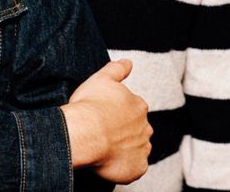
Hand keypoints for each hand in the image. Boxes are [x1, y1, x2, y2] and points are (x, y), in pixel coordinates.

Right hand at [61, 58, 151, 182]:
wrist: (84, 133)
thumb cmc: (90, 106)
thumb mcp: (101, 78)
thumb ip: (117, 69)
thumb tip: (128, 62)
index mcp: (138, 106)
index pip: (134, 110)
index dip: (119, 114)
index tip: (105, 117)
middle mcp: (145, 126)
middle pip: (137, 130)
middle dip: (125, 132)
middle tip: (105, 134)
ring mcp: (142, 148)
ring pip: (137, 149)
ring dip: (126, 149)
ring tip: (106, 149)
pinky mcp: (137, 167)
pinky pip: (134, 168)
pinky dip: (126, 167)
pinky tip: (111, 163)